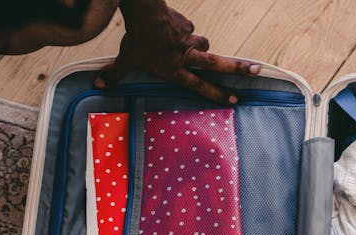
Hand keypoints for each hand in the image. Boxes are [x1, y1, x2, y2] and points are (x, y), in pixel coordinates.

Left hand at [94, 5, 259, 103]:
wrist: (144, 14)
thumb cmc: (137, 40)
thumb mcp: (125, 60)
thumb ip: (114, 73)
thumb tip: (98, 84)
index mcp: (176, 70)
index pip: (200, 86)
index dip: (216, 94)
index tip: (234, 100)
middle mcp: (188, 56)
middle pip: (218, 64)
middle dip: (238, 69)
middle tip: (256, 71)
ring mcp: (189, 39)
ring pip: (203, 44)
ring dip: (201, 47)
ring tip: (196, 47)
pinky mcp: (185, 24)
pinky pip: (188, 29)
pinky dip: (184, 30)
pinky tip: (174, 28)